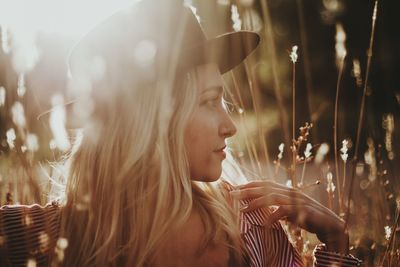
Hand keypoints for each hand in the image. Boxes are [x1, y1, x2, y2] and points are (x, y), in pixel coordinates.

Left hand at [230, 180, 348, 253]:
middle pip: (265, 188)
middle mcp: (290, 191)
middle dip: (247, 191)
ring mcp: (297, 200)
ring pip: (272, 197)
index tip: (234, 189)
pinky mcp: (303, 210)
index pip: (264, 183)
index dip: (248, 185)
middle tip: (232, 194)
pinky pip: (285, 211)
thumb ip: (276, 206)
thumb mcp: (288, 210)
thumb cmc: (307, 217)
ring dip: (256, 202)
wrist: (330, 224)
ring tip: (243, 209)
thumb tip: (260, 207)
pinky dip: (274, 216)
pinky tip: (265, 223)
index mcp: (286, 190)